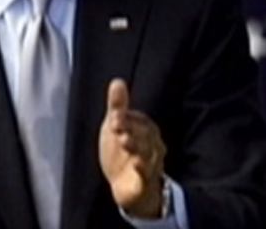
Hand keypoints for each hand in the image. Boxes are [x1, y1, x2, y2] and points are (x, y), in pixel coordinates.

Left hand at [99, 79, 166, 218]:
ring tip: (124, 141)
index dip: (125, 117)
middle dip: (130, 130)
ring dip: (136, 147)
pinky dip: (143, 169)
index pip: (139, 119)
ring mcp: (151, 162)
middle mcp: (152, 144)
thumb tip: (117, 81)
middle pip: (143, 135)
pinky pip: (147, 174)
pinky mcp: (146, 180)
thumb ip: (117, 105)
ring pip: (146, 153)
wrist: (125, 184)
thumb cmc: (121, 149)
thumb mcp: (115, 125)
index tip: (113, 116)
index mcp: (146, 128)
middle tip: (116, 127)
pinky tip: (136, 164)